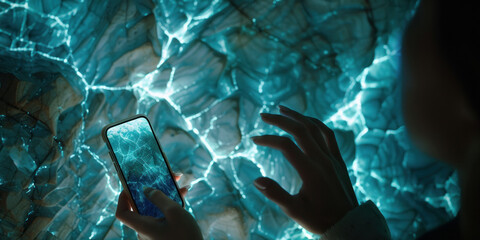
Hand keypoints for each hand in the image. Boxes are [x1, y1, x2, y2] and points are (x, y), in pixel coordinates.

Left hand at [115, 174, 202, 239]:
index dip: (123, 198)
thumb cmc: (185, 236)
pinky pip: (162, 216)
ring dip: (165, 196)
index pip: (121, 212)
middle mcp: (145, 231)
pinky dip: (170, 205)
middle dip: (152, 190)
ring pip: (154, 210)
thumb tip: (145, 190)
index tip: (132, 185)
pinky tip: (183, 195)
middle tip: (163, 178)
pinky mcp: (164, 234)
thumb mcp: (174, 212)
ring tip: (179, 184)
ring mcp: (154, 234)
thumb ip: (158, 198)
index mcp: (142, 226)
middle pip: (140, 207)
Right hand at [252, 105, 357, 233]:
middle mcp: (322, 160)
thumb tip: (256, 180)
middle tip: (264, 116)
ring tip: (282, 109)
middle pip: (300, 130)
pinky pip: (328, 134)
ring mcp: (332, 158)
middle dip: (280, 120)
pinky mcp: (338, 159)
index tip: (254, 140)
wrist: (348, 224)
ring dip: (298, 116)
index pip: (286, 146)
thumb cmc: (319, 219)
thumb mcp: (295, 211)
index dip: (269, 140)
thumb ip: (276, 194)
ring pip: (315, 128)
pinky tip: (306, 120)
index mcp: (310, 171)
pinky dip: (315, 123)